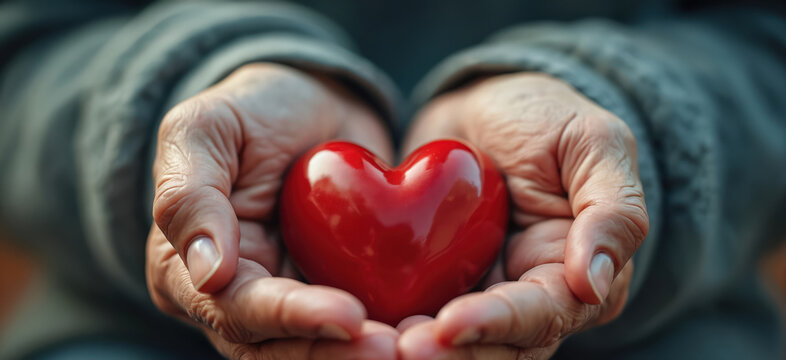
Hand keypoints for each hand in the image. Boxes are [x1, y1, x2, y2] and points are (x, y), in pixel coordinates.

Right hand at [146, 63, 396, 358]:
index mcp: (189, 270)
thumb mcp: (205, 129)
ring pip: (319, 347)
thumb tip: (207, 275)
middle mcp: (239, 298)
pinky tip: (426, 329)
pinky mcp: (338, 291)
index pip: (238, 311)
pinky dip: (390, 330)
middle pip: (280, 349)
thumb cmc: (251, 110)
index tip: (348, 316)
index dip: (292, 318)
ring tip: (413, 345)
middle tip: (391, 348)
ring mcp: (290, 299)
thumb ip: (190, 194)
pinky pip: (360, 324)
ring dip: (360, 352)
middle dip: (334, 352)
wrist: (314, 106)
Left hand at [397, 73, 648, 358]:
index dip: (499, 324)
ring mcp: (480, 292)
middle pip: (497, 346)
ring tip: (376, 343)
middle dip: (452, 353)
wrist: (485, 105)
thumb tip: (593, 283)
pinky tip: (360, 322)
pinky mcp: (436, 281)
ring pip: (455, 342)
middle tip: (403, 349)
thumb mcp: (594, 143)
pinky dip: (391, 322)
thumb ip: (612, 209)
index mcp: (576, 275)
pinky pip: (415, 310)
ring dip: (421, 348)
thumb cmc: (548, 117)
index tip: (450, 324)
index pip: (544, 315)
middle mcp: (529, 297)